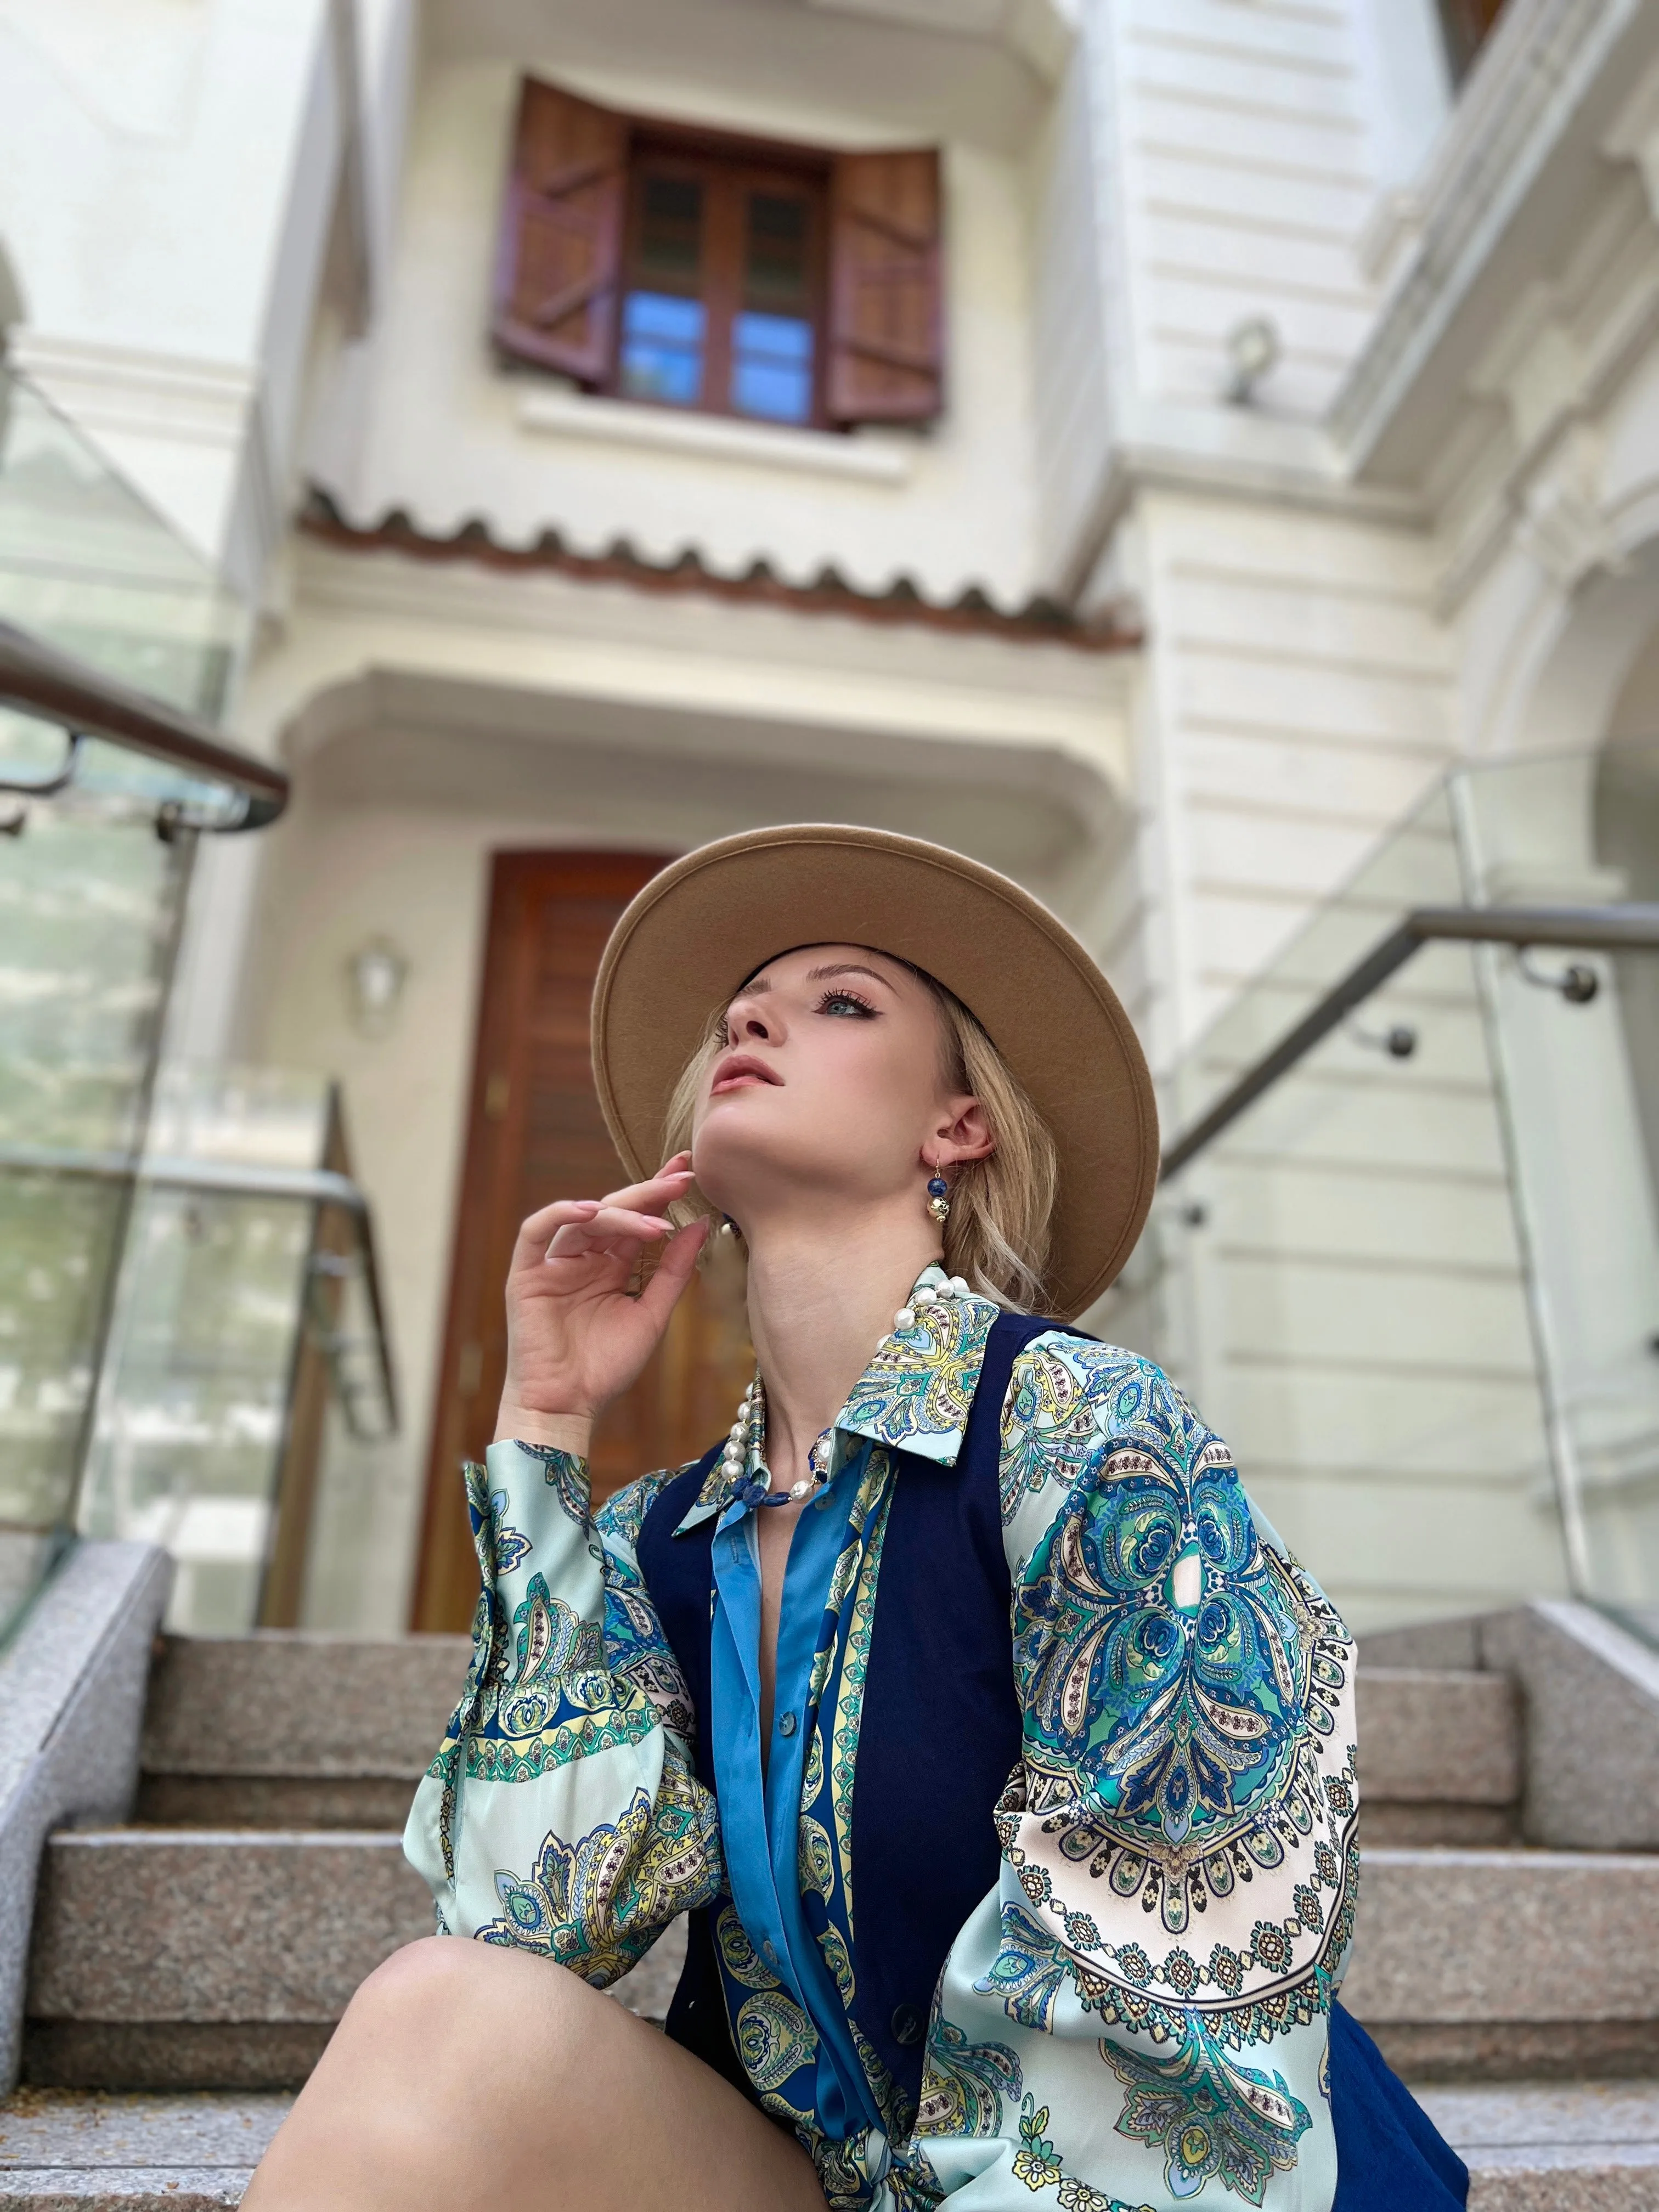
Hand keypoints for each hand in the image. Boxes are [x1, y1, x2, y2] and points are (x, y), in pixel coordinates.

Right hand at [494, 1154, 709, 1451]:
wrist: (568, 1406)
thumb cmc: (607, 1367)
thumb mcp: (652, 1314)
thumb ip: (674, 1270)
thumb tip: (701, 1224)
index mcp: (612, 1266)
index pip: (638, 1219)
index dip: (660, 1194)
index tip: (690, 1172)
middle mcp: (583, 1258)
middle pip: (614, 1211)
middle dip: (648, 1192)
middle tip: (681, 1177)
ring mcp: (554, 1264)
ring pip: (583, 1218)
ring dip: (620, 1213)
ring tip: (654, 1219)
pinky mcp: (527, 1273)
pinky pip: (536, 1231)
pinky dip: (560, 1214)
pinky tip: (591, 1209)